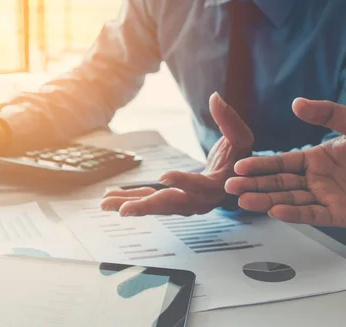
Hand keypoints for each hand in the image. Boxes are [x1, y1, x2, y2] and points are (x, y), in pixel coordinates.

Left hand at [101, 92, 253, 215]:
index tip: (165, 177)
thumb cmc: (239, 159)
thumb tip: (216, 97)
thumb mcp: (240, 138)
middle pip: (169, 204)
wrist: (236, 182)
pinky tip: (111, 197)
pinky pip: (148, 201)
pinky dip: (130, 199)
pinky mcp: (171, 201)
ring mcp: (182, 203)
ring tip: (105, 204)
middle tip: (124, 210)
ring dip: (129, 204)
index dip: (182, 180)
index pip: (198, 185)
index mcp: (215, 186)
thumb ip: (228, 119)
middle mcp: (197, 200)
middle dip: (146, 206)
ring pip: (154, 206)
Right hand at [226, 98, 345, 226]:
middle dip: (254, 185)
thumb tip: (296, 103)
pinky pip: (314, 215)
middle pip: (279, 184)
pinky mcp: (341, 215)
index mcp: (316, 159)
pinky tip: (276, 211)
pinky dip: (295, 214)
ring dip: (266, 201)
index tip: (240, 165)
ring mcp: (327, 198)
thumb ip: (327, 113)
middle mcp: (317, 180)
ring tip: (244, 200)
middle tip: (231, 186)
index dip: (260, 165)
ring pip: (290, 200)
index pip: (280, 164)